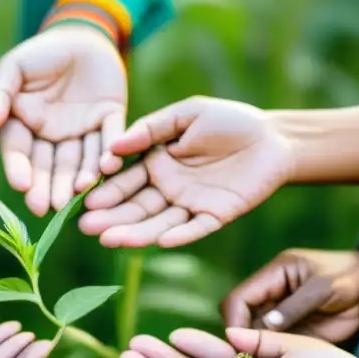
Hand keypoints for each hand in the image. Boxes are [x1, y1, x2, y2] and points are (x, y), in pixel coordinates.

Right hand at [0, 25, 126, 215]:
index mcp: (26, 125)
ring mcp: (82, 131)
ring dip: (79, 179)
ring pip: (80, 161)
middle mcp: (53, 136)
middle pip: (49, 167)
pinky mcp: (110, 120)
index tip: (22, 185)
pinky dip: (110, 154)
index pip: (20, 152)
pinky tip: (107, 167)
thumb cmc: (42, 51)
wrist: (83, 33)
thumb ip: (0, 93)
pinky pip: (111, 140)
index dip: (19, 170)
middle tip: (47, 207)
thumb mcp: (15, 67)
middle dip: (48, 187)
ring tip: (77, 193)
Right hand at [79, 96, 293, 247]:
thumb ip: (152, 129)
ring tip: (111, 240)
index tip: (85, 200)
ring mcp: (190, 205)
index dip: (106, 191)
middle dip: (111, 217)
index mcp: (156, 164)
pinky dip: (180, 236)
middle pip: (136, 207)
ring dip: (136, 232)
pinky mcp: (215, 216)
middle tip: (87, 228)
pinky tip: (162, 242)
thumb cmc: (228, 121)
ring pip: (159, 222)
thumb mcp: (186, 115)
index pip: (125, 181)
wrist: (273, 137)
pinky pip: (195, 228)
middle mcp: (169, 189)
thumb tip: (114, 146)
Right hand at [222, 250, 358, 342]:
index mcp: (274, 274)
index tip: (241, 345)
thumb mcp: (323, 290)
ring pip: (252, 334)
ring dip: (254, 350)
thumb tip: (262, 326)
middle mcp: (270, 294)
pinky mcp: (290, 329)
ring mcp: (279, 313)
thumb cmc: (351, 279)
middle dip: (240, 339)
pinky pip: (271, 344)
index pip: (239, 298)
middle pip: (239, 317)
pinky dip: (269, 356)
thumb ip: (293, 307)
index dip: (235, 321)